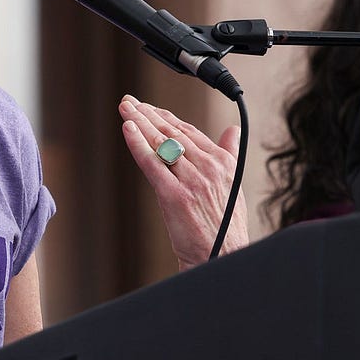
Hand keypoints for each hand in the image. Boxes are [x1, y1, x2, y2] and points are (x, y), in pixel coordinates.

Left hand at [119, 95, 248, 270]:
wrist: (223, 257)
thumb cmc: (225, 226)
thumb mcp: (234, 185)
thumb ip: (230, 154)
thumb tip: (231, 130)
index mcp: (223, 161)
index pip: (188, 131)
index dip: (166, 117)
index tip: (149, 109)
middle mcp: (208, 167)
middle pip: (172, 132)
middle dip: (148, 114)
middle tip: (129, 102)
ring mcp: (191, 180)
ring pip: (161, 143)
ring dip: (140, 122)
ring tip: (125, 109)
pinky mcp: (174, 195)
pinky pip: (152, 163)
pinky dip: (138, 144)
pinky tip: (127, 129)